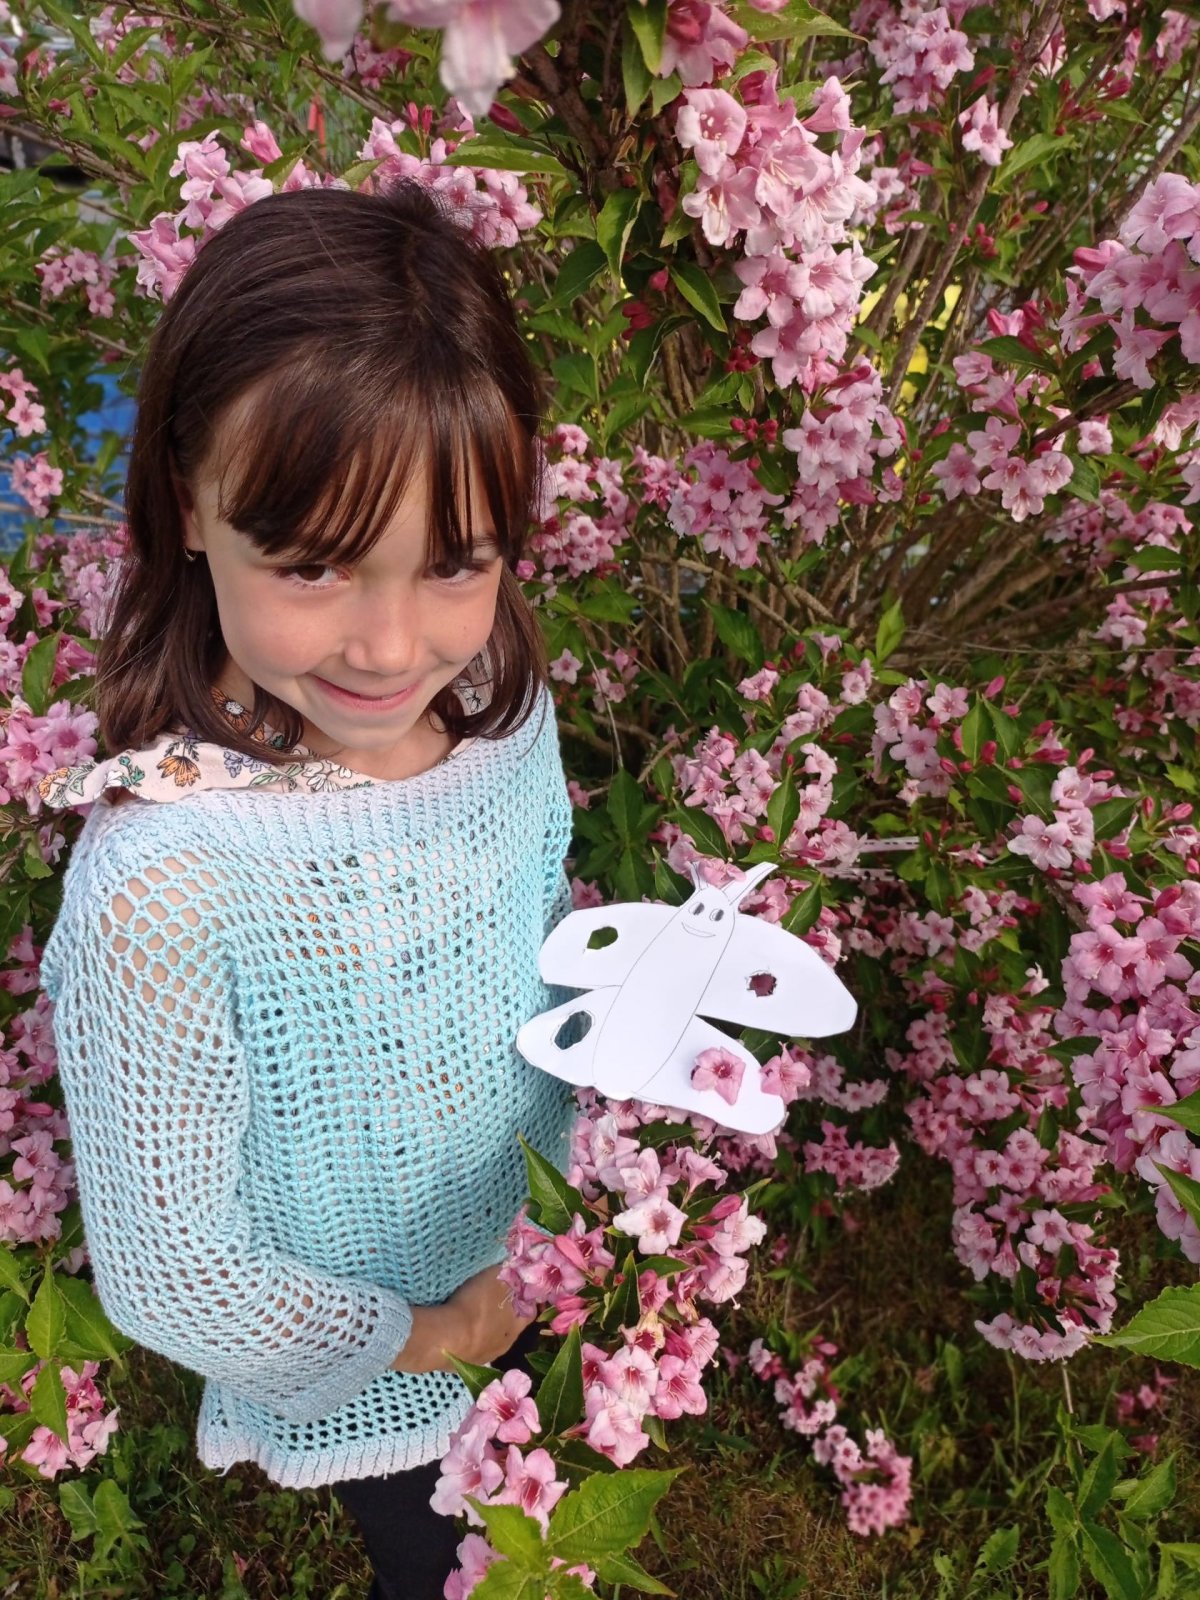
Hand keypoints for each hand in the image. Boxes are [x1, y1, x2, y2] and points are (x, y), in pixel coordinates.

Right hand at [389, 1266, 533, 1374]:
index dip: (525, 1298)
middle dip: (506, 1313)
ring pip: (491, 1339)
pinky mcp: (465, 1364)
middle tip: (494, 1299)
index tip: (518, 1288)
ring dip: (486, 1329)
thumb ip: (506, 1273)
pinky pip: (471, 1349)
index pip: (530, 1310)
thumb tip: (514, 1266)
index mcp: (517, 1324)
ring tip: (473, 1316)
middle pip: (511, 1326)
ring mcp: (485, 1357)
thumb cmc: (474, 1305)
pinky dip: (468, 1340)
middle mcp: (506, 1343)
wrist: (445, 1338)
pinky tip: (458, 1332)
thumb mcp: (493, 1278)